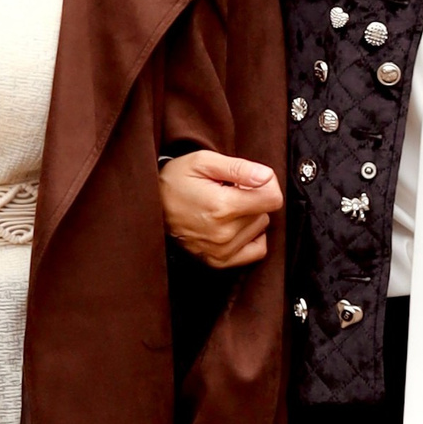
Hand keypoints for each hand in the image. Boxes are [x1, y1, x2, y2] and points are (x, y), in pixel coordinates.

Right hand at [158, 148, 283, 268]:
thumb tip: (268, 177)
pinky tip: (234, 225)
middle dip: (253, 199)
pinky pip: (256, 251)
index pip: (273, 198)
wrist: (150, 206)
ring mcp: (221, 251)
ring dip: (249, 217)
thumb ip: (239, 168)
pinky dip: (251, 237)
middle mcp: (224, 233)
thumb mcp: (204, 161)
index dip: (266, 183)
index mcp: (222, 207)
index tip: (249, 179)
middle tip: (227, 192)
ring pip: (260, 229)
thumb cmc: (176, 179)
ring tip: (224, 208)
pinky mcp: (219, 262)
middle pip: (266, 213)